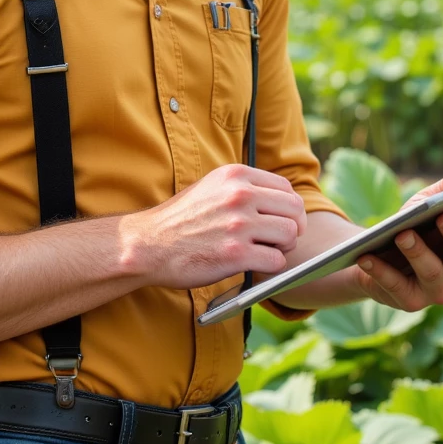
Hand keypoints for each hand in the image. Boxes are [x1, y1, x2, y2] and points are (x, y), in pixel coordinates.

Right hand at [122, 163, 307, 289]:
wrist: (148, 245)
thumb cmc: (179, 220)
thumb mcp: (210, 188)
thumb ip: (243, 189)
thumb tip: (279, 203)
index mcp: (235, 176)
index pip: (285, 188)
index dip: (288, 208)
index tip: (282, 221)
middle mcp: (239, 195)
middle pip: (294, 210)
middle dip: (293, 228)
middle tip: (281, 241)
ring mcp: (238, 225)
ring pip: (289, 235)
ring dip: (283, 248)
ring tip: (266, 253)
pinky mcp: (236, 254)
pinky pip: (276, 261)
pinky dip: (272, 268)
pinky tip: (256, 267)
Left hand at [352, 161, 442, 311]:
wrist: (373, 259)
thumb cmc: (408, 227)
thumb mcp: (423, 205)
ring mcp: (437, 290)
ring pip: (432, 271)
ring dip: (417, 251)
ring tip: (403, 234)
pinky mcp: (409, 301)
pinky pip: (395, 285)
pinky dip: (380, 270)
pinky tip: (366, 256)